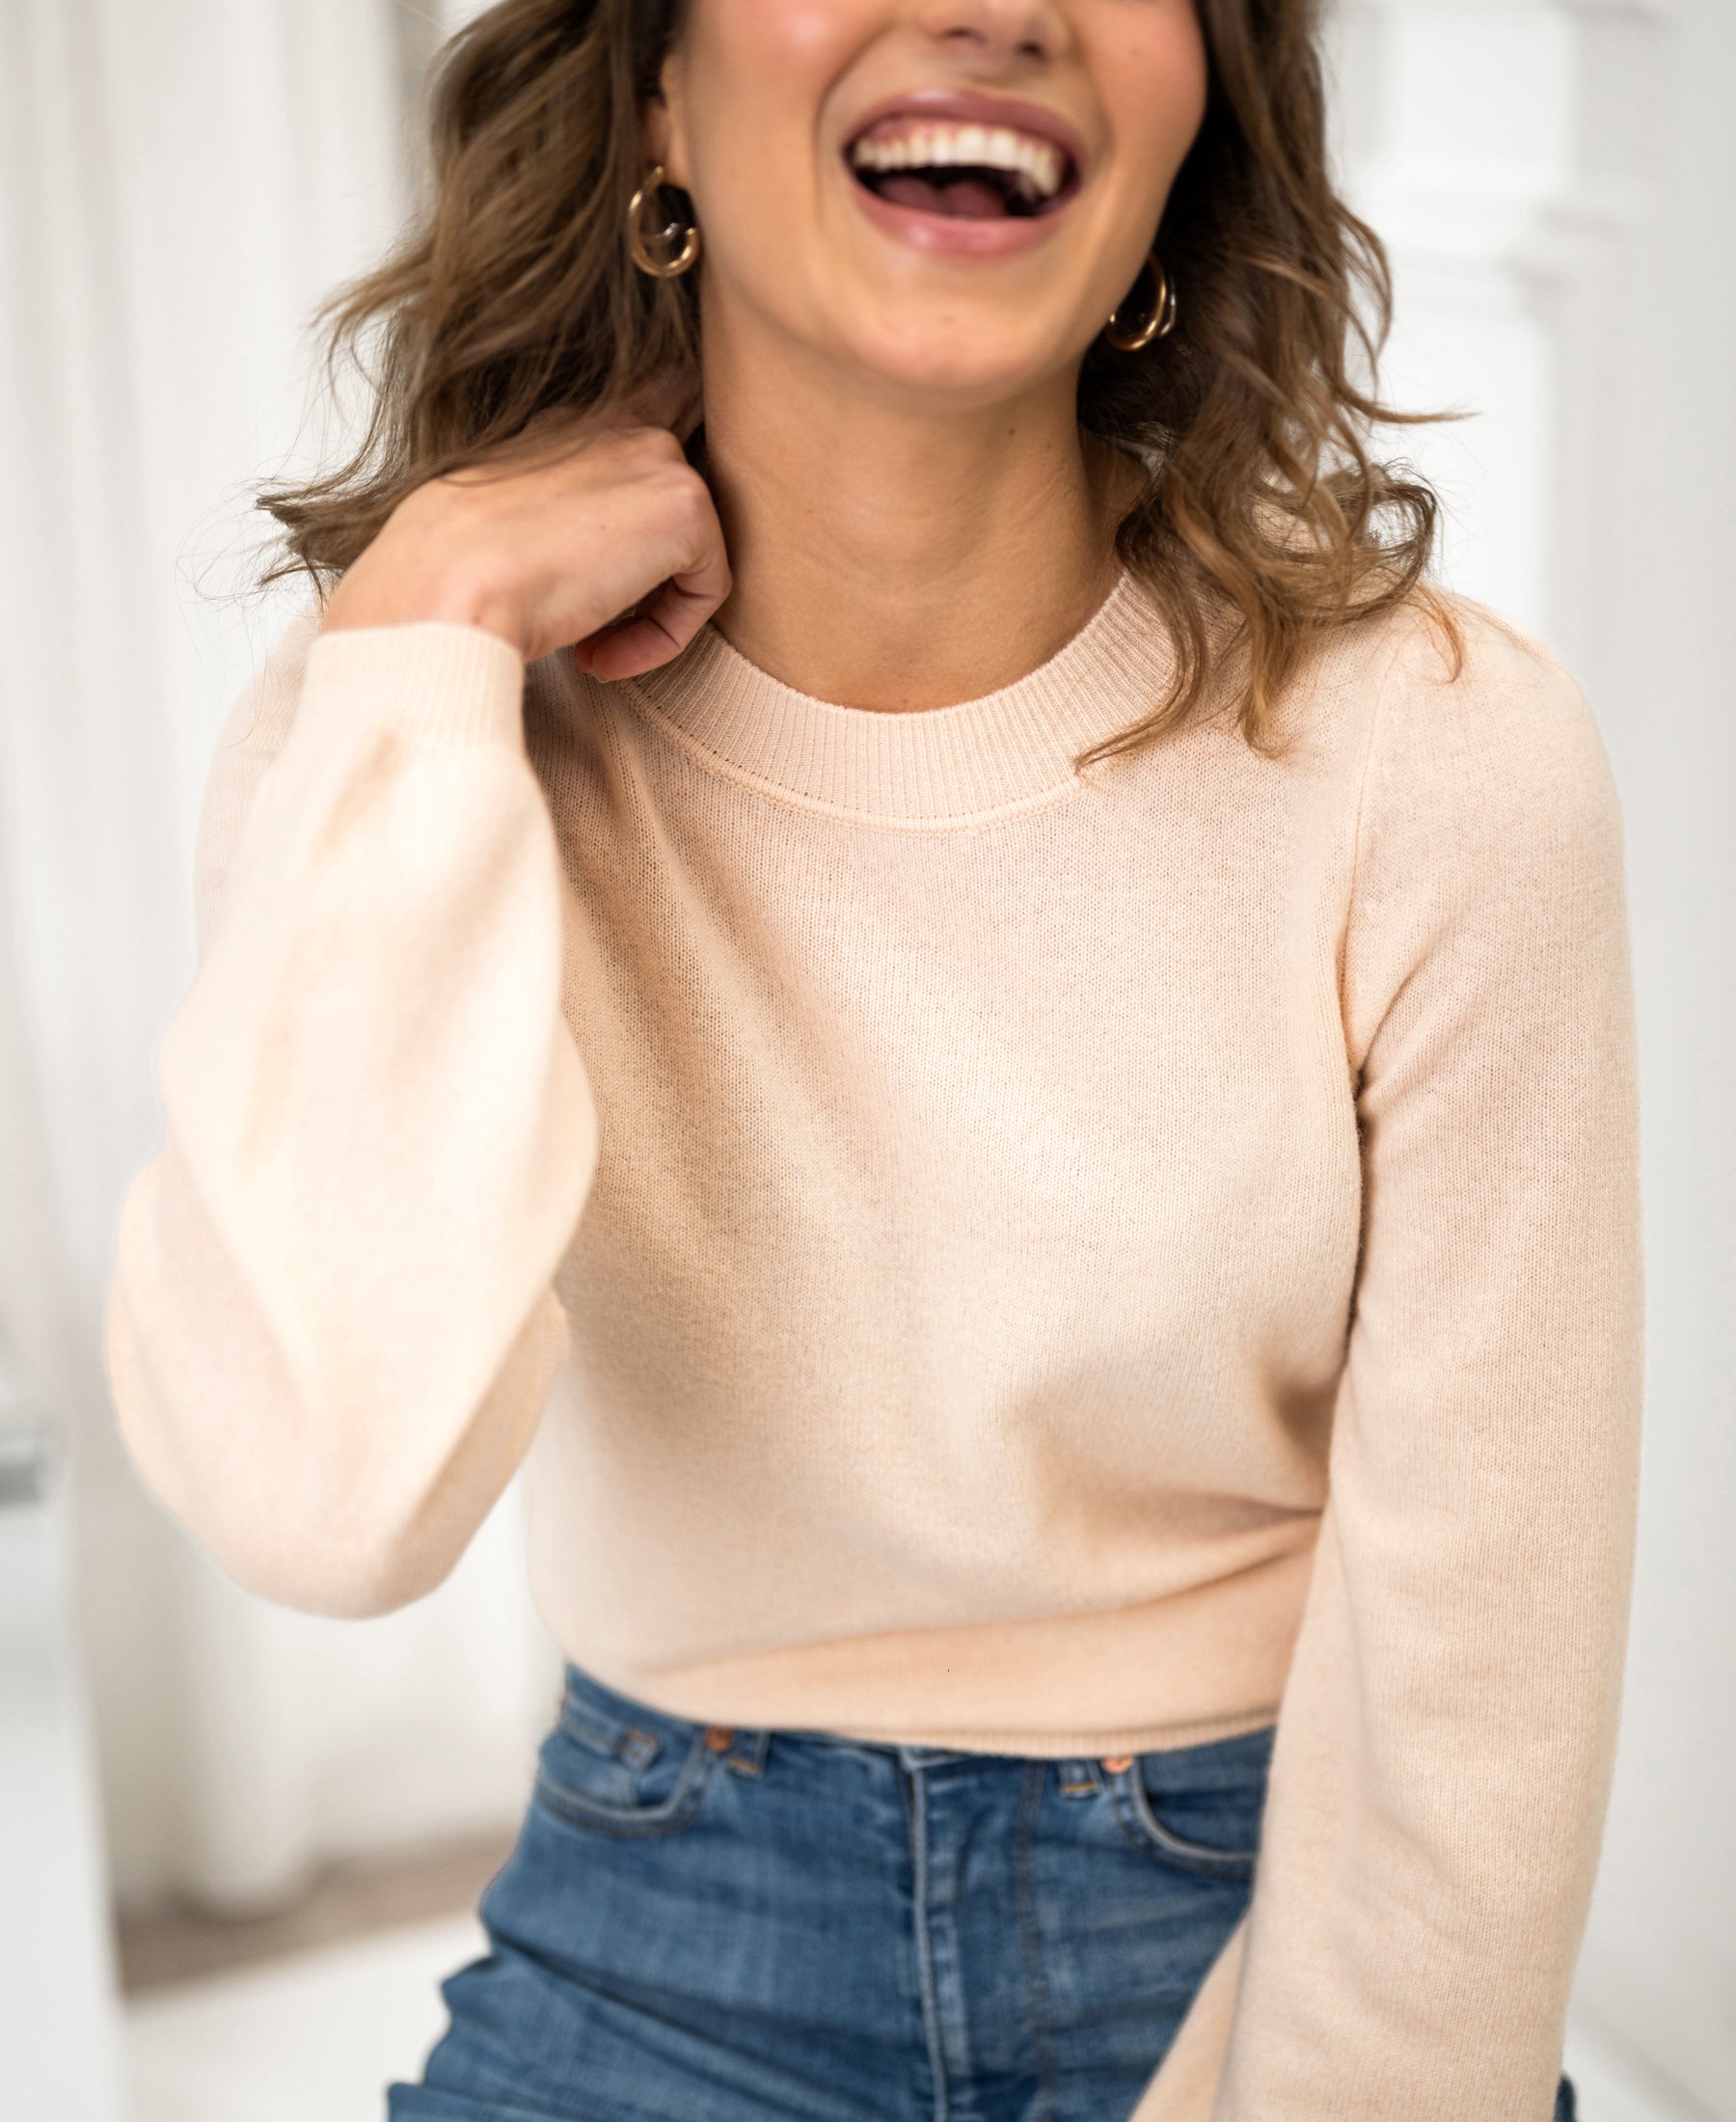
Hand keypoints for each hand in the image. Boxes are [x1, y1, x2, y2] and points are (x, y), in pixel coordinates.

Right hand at [319, 369, 727, 680]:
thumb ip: (549, 516)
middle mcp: (620, 424)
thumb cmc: (447, 569)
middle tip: (604, 614)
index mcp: (569, 423)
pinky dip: (662, 638)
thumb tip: (575, 558)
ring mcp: (658, 458)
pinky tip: (600, 653)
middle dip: (667, 550)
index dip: (659, 466)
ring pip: (694, 550)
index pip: (648, 406)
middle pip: (692, 470)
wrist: (447, 586)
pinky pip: (707, 588)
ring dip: (648, 611)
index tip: (633, 540)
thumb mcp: (492, 522)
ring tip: (588, 644)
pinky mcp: (688, 509)